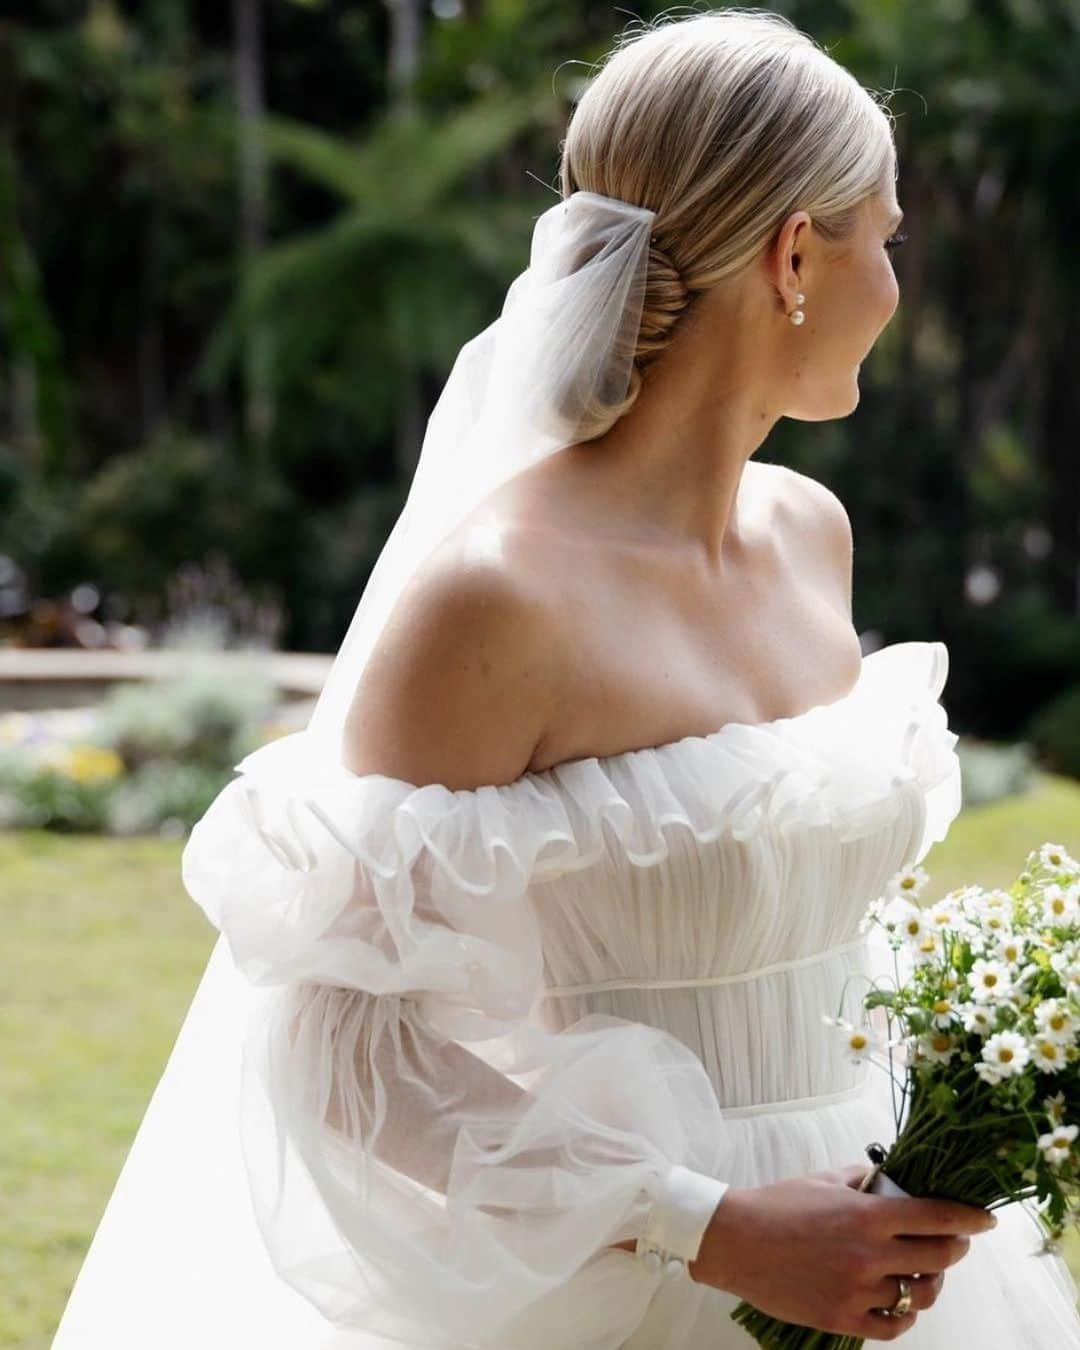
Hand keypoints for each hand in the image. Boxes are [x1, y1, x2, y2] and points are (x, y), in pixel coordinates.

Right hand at [687, 1163, 996, 1340]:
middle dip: (956, 1248)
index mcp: (867, 1214)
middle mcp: (869, 1254)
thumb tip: (894, 1182)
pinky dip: (906, 1313)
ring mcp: (858, 1290)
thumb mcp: (824, 1180)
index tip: (986, 1220)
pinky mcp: (843, 1317)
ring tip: (926, 1272)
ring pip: (920, 1293)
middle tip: (956, 1242)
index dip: (969, 1219)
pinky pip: (894, 1324)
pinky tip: (902, 1300)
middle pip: (939, 1257)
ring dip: (931, 1281)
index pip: (937, 1217)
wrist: (736, 1241)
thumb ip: (864, 1181)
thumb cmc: (778, 1204)